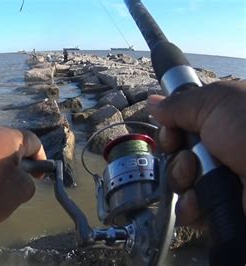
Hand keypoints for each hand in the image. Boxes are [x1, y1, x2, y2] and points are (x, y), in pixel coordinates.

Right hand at [147, 80, 245, 225]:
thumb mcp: (216, 102)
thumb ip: (180, 103)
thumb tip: (153, 102)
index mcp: (222, 122)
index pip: (179, 126)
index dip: (169, 130)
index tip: (172, 132)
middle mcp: (220, 149)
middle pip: (175, 154)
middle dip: (175, 157)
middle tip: (190, 157)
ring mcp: (221, 179)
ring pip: (178, 182)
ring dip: (181, 179)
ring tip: (198, 177)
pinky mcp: (222, 207)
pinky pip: (189, 209)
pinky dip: (189, 206)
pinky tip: (199, 201)